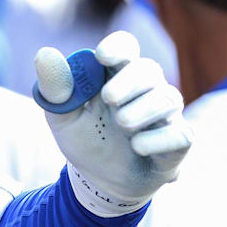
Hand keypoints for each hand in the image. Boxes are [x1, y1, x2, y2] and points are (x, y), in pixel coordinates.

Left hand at [34, 31, 191, 216]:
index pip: (126, 46)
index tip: (102, 57)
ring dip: (142, 110)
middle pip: (149, 69)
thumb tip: (45, 54)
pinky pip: (182, 134)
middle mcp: (144, 90)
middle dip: (130, 81)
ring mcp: (164, 115)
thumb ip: (55, 87)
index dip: (118, 47)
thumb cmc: (83, 137)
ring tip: (121, 124)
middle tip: (109, 98)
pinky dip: (159, 139)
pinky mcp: (177, 142)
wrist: (98, 180)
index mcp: (114, 75)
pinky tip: (138, 147)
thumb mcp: (61, 115)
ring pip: (169, 98)